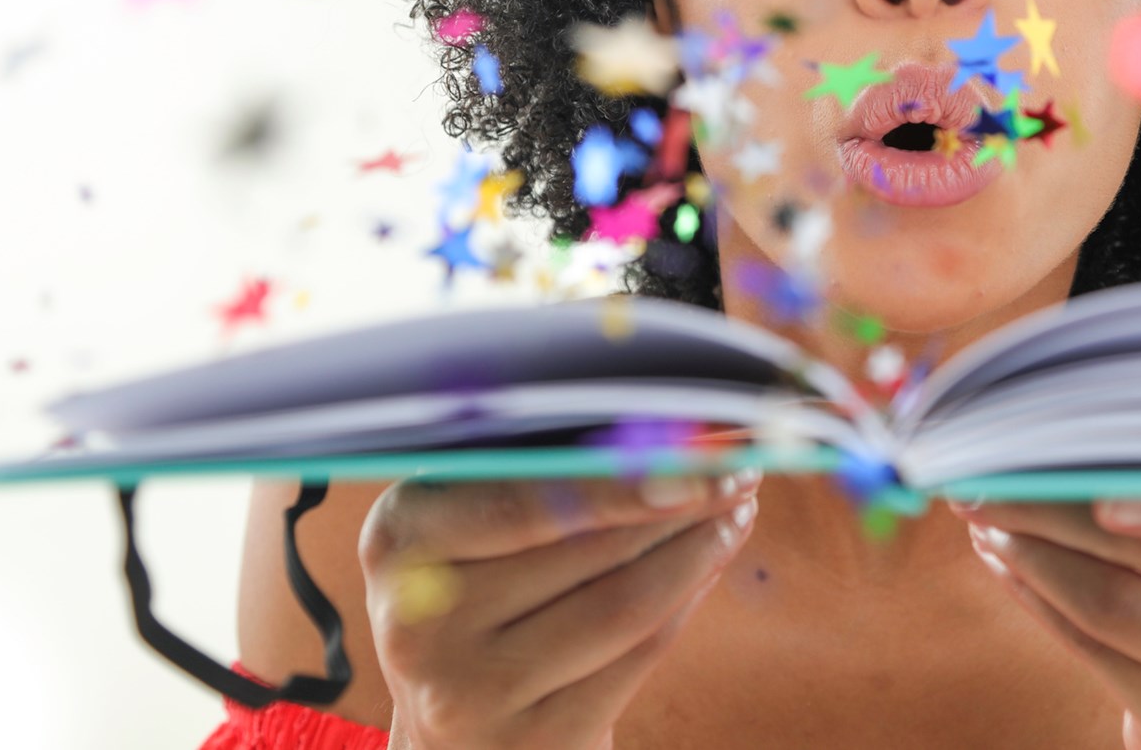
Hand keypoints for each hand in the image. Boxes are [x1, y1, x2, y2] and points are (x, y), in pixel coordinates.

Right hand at [360, 468, 760, 749]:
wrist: (455, 733)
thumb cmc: (482, 593)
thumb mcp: (475, 528)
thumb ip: (542, 470)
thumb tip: (663, 422)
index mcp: (400, 538)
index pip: (522, 498)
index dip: (620, 475)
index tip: (700, 448)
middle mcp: (418, 622)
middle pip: (586, 548)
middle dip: (680, 500)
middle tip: (741, 468)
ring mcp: (469, 693)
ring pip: (622, 604)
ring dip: (697, 551)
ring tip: (736, 511)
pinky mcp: (528, 744)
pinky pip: (634, 658)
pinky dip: (685, 603)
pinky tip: (710, 566)